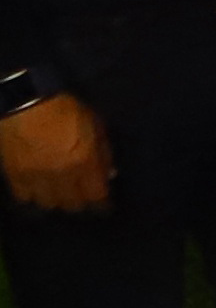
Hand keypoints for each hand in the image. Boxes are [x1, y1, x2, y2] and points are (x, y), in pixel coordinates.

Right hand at [0, 90, 111, 215]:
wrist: (24, 101)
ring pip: (49, 204)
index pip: (97, 196)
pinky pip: (25, 197)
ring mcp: (36, 177)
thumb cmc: (64, 108)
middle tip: (81, 195)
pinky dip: (33, 196)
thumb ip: (103, 152)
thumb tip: (109, 174)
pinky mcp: (14, 175)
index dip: (102, 204)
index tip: (104, 205)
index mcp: (84, 162)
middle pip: (73, 204)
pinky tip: (37, 189)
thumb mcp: (95, 125)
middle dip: (80, 202)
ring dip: (56, 200)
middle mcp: (61, 175)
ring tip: (59, 193)